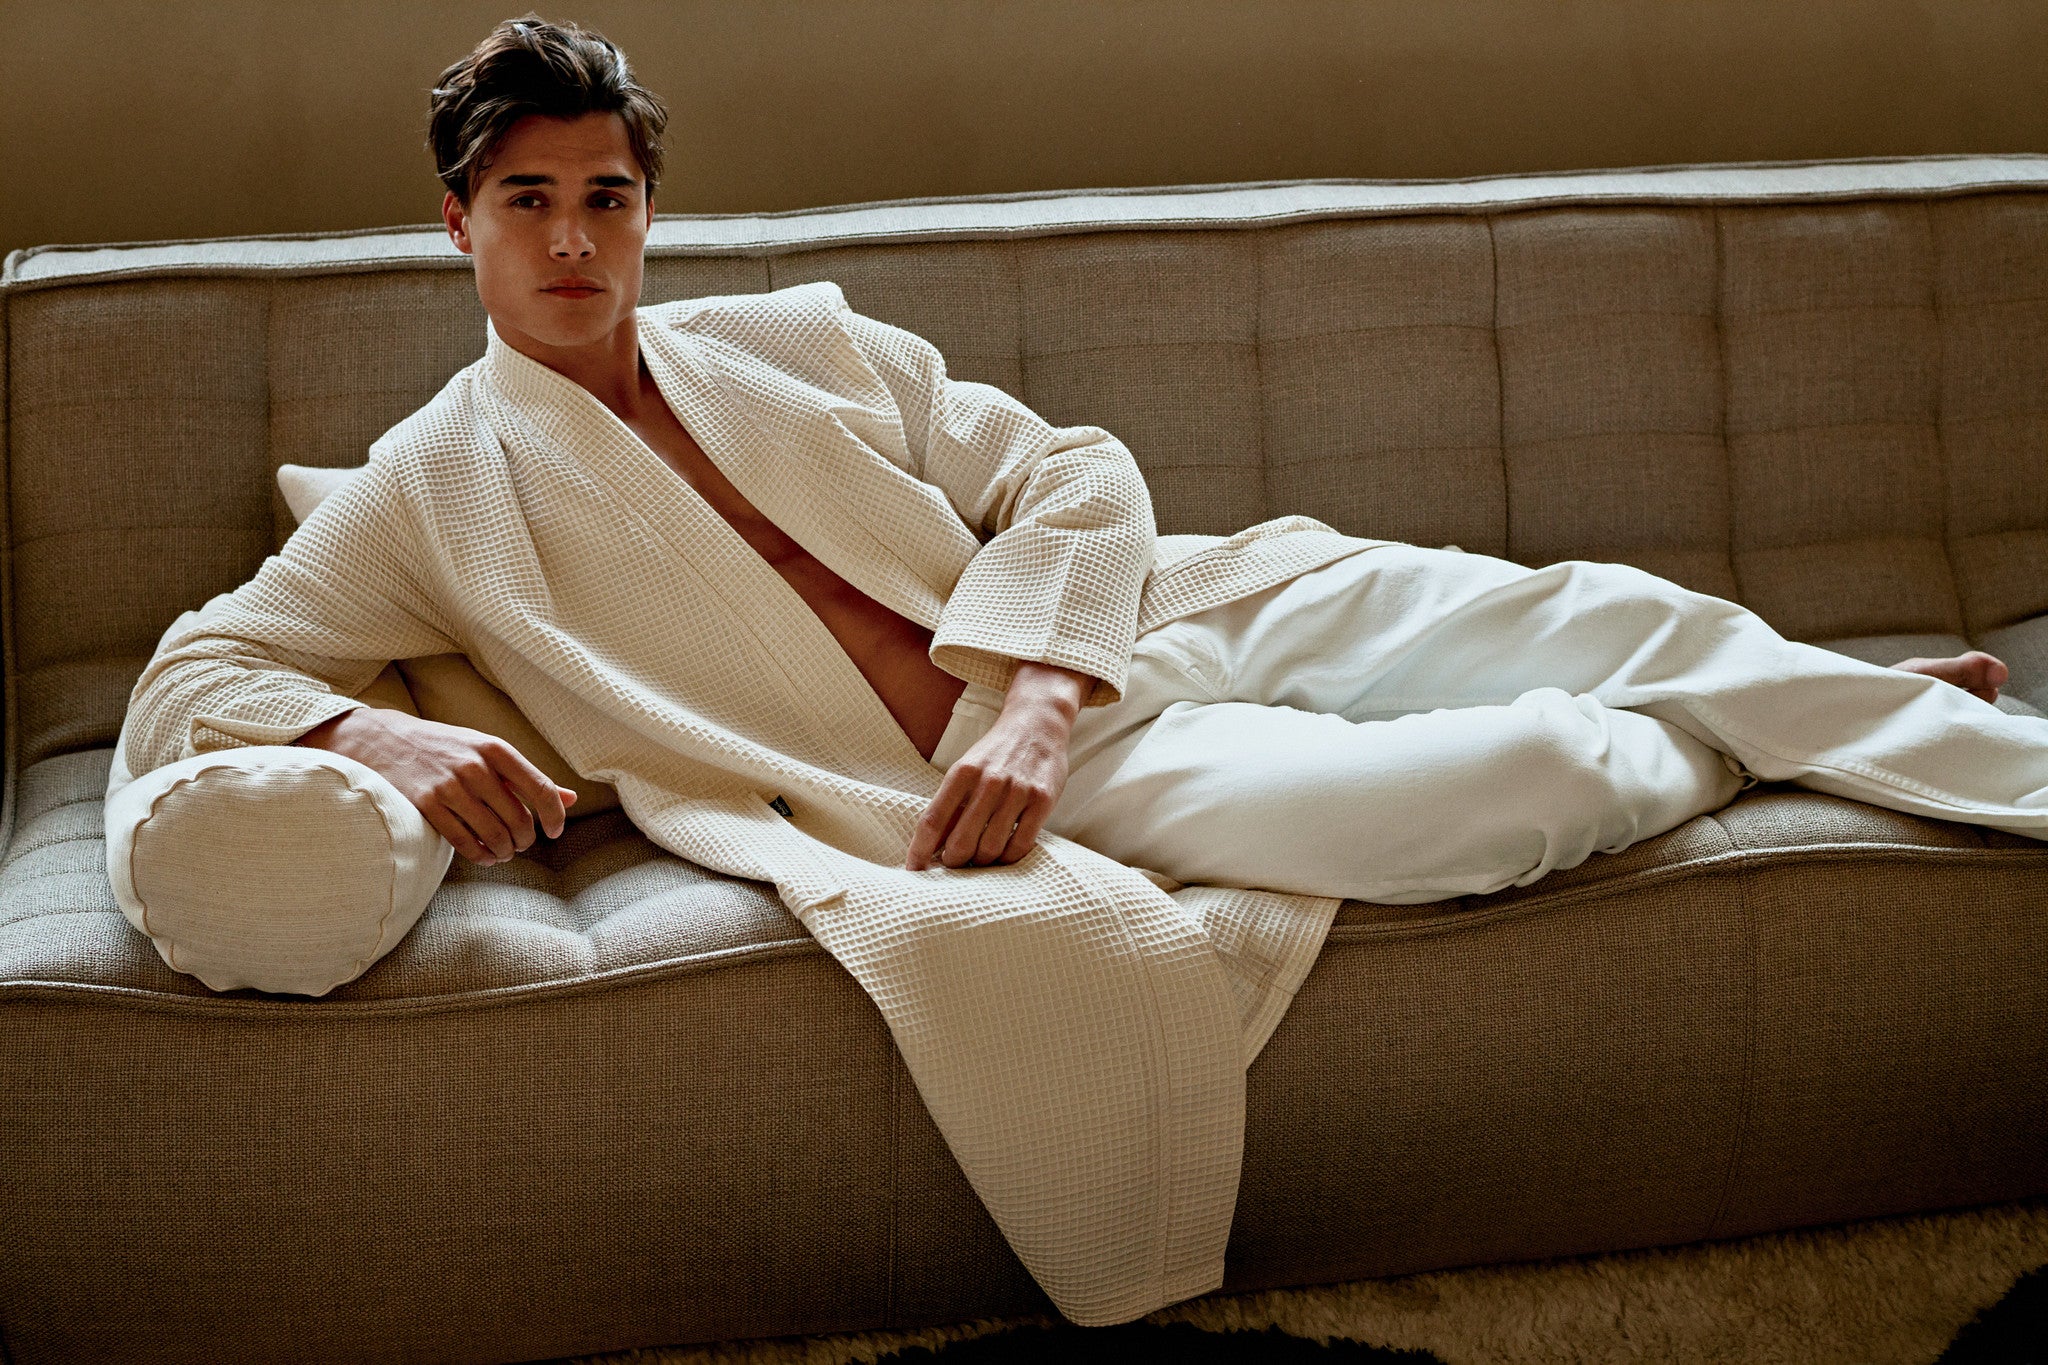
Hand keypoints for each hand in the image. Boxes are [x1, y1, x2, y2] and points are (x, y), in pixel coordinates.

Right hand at [295, 707, 576, 864]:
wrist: (381, 740)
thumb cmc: (443, 748)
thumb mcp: (485, 751)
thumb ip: (525, 776)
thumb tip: (570, 799)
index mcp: (495, 749)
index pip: (540, 789)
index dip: (554, 816)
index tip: (554, 832)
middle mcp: (475, 766)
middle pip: (519, 818)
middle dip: (525, 839)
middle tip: (521, 844)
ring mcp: (449, 786)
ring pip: (494, 834)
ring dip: (504, 851)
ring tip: (504, 852)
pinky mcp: (425, 805)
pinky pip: (464, 842)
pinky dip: (480, 855)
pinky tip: (484, 856)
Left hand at [906, 662, 1093, 870]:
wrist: (1037, 723)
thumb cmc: (997, 752)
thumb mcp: (967, 769)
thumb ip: (951, 803)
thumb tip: (930, 845)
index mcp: (962, 772)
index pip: (932, 821)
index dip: (919, 851)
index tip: (913, 871)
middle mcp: (989, 781)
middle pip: (960, 842)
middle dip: (952, 862)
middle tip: (953, 866)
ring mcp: (1018, 791)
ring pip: (990, 848)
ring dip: (981, 863)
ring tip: (978, 860)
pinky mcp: (1042, 800)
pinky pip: (1020, 845)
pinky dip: (1008, 858)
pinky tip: (1003, 855)